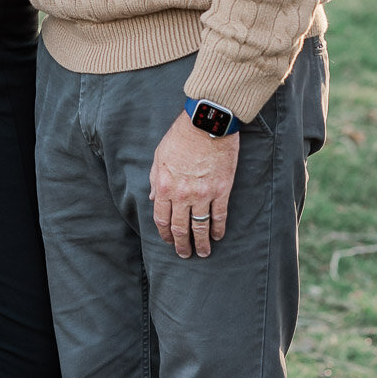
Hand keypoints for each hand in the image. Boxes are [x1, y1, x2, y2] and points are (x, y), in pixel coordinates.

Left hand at [149, 112, 238, 257]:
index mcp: (164, 186)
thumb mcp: (159, 156)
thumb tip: (155, 198)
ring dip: (201, 243)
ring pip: (201, 227)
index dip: (164, 234)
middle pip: (180, 227)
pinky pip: (219, 216)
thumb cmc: (181, 136)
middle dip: (182, 244)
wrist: (207, 123)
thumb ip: (155, 179)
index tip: (168, 241)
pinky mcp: (221, 190)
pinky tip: (218, 236)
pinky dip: (218, 229)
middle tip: (185, 254)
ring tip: (203, 253)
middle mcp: (182, 194)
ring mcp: (203, 194)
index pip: (162, 218)